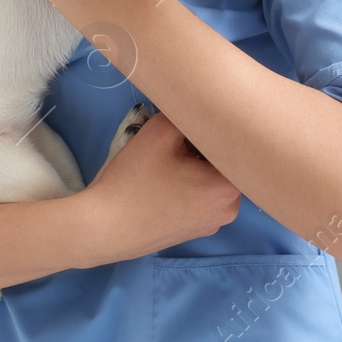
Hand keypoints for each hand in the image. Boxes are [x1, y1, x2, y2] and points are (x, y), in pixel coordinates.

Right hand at [82, 112, 240, 262]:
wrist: (104, 227)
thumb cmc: (135, 181)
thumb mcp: (161, 131)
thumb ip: (189, 114)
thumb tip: (198, 111)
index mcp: (229, 188)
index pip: (237, 146)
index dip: (218, 128)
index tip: (200, 120)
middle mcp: (229, 209)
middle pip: (225, 165)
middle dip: (205, 147)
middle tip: (179, 138)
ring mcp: (211, 224)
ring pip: (211, 180)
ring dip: (196, 166)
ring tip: (169, 160)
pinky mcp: (193, 230)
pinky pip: (199, 198)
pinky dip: (188, 185)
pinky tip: (164, 180)